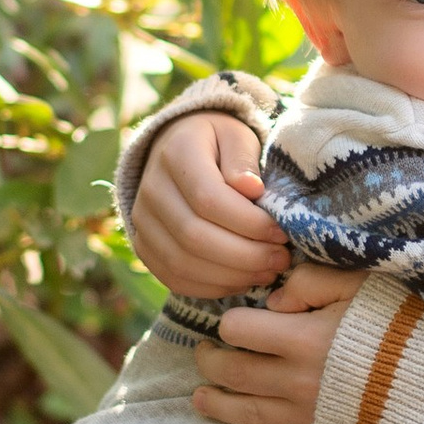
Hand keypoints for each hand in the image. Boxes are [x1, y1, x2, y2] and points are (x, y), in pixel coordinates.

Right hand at [128, 107, 286, 300]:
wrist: (178, 151)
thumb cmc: (218, 144)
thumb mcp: (236, 136)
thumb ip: (242, 159)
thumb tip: (251, 189)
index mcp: (176, 154)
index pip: (208, 199)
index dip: (248, 222)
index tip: (281, 232)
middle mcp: (151, 190)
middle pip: (193, 236)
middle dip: (245, 255)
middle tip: (280, 258)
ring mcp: (142, 222)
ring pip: (183, 264)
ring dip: (231, 275)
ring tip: (267, 272)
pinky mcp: (144, 247)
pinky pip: (174, 278)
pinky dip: (211, 287)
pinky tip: (242, 280)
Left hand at [193, 275, 361, 423]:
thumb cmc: (412, 325)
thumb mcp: (366, 284)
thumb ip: (314, 282)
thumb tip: (276, 300)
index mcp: (302, 339)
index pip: (241, 330)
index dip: (230, 323)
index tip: (231, 322)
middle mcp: (297, 382)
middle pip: (236, 374)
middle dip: (212, 363)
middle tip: (204, 355)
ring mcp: (311, 420)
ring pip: (249, 416)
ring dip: (219, 408)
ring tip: (200, 400)